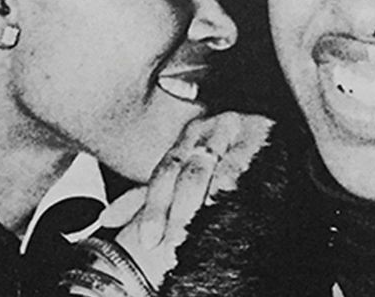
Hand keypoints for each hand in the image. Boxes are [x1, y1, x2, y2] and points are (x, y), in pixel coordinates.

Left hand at [101, 112, 272, 287]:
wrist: (267, 130)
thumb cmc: (224, 155)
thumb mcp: (184, 171)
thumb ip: (146, 196)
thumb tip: (107, 219)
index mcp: (185, 137)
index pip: (164, 175)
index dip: (154, 210)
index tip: (147, 241)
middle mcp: (206, 130)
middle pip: (187, 176)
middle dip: (179, 213)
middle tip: (172, 244)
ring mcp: (233, 129)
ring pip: (214, 173)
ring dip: (205, 206)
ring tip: (197, 232)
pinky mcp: (259, 132)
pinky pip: (242, 164)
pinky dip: (231, 188)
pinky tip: (224, 207)